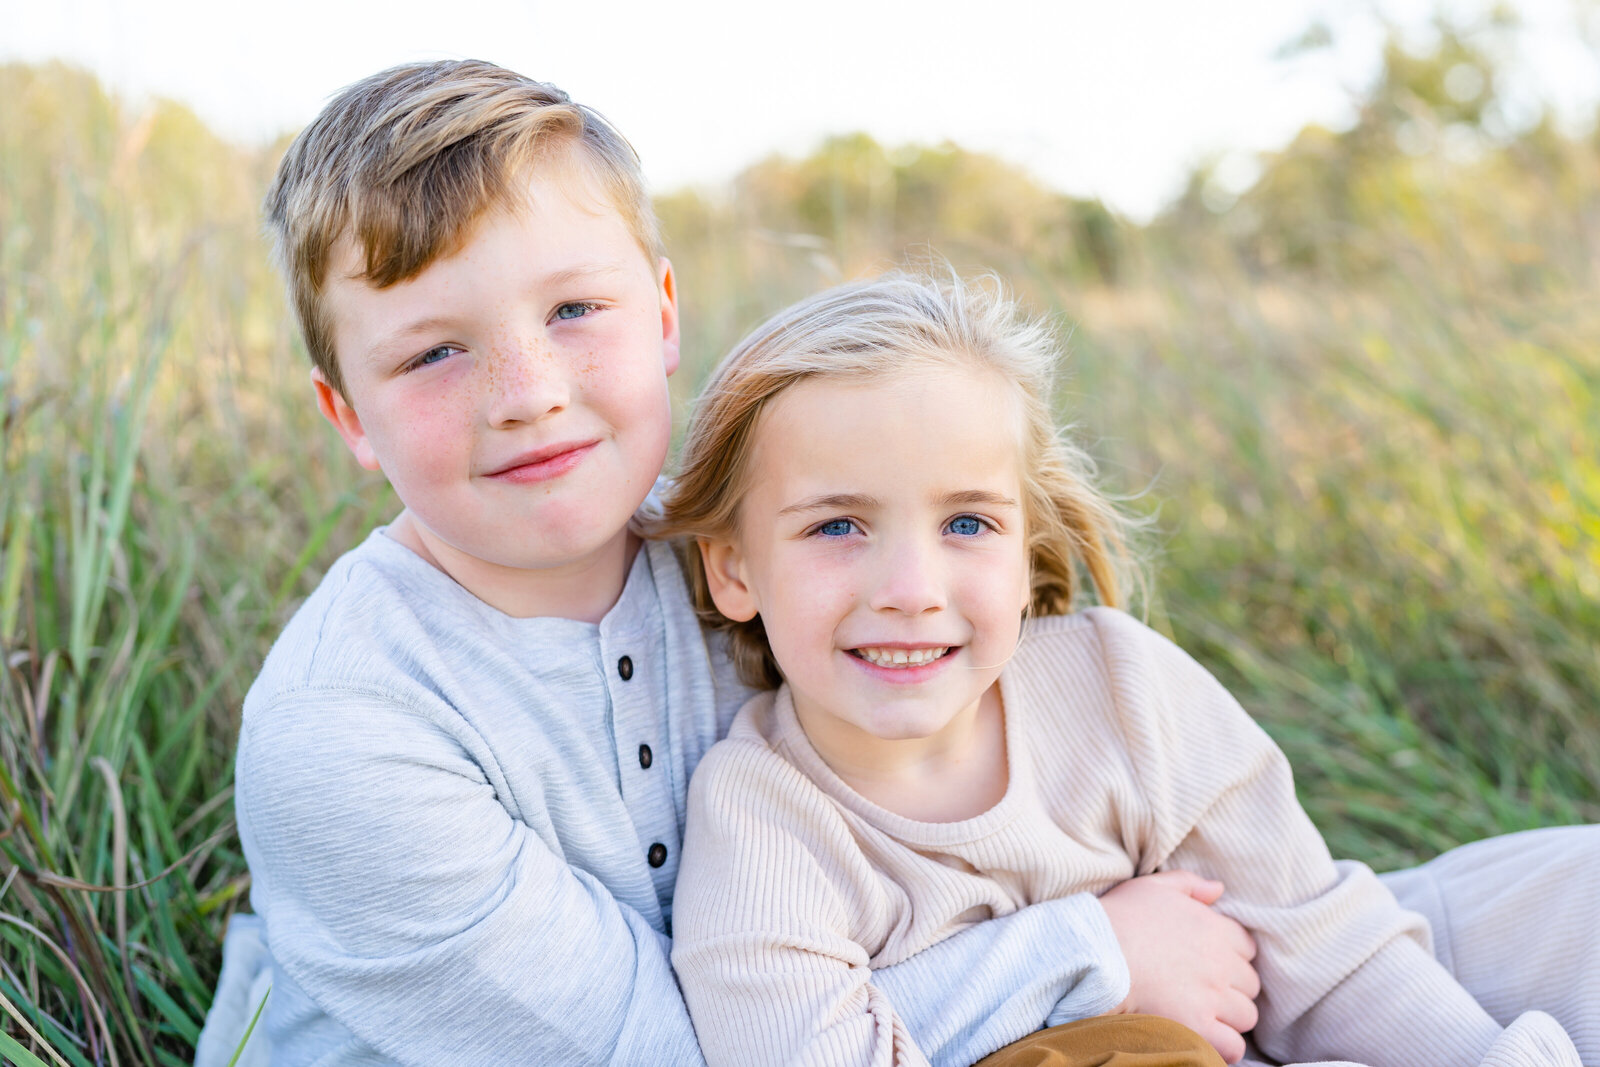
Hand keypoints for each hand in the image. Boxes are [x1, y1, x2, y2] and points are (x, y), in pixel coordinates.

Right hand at [1099, 870, 1259, 1063]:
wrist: (1095, 952)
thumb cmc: (1120, 917)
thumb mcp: (1154, 886)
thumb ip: (1190, 884)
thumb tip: (1219, 889)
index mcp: (1214, 928)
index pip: (1247, 948)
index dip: (1230, 956)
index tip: (1209, 962)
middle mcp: (1220, 963)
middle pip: (1249, 983)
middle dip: (1232, 987)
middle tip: (1203, 989)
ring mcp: (1211, 996)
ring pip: (1245, 1015)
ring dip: (1229, 1016)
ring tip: (1202, 1013)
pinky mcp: (1197, 1025)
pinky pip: (1232, 1046)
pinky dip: (1224, 1045)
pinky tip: (1206, 1037)